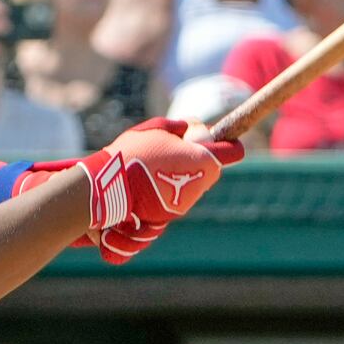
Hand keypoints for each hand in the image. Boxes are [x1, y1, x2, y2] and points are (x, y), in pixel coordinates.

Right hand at [79, 117, 241, 261]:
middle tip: (173, 151)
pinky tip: (146, 183)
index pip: (234, 151)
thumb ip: (179, 128)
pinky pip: (175, 198)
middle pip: (209, 170)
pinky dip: (166, 190)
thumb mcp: (157, 128)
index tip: (217, 139)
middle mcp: (201, 184)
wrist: (108, 187)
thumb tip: (188, 130)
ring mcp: (186, 203)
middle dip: (197, 160)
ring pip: (192, 184)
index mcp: (204, 160)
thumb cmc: (135, 153)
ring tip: (154, 167)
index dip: (228, 143)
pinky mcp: (171, 216)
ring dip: (180, 175)